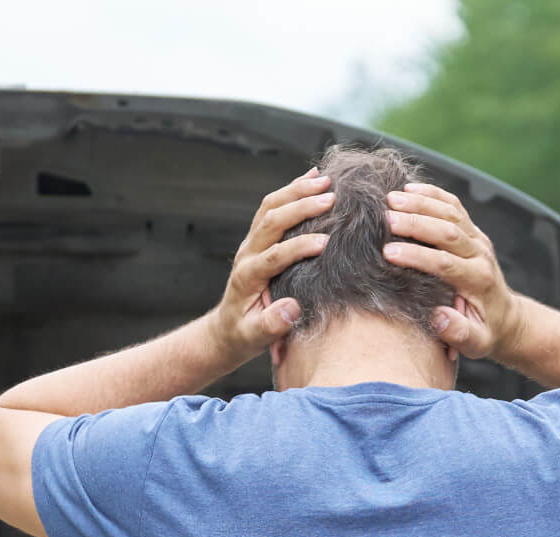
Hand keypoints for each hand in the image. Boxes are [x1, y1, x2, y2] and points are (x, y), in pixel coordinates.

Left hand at [211, 169, 334, 362]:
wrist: (226, 329)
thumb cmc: (244, 335)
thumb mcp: (255, 337)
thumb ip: (272, 325)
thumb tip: (291, 308)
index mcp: (248, 277)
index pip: (274, 255)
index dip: (299, 247)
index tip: (326, 242)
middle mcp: (247, 254)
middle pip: (271, 220)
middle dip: (301, 206)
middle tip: (332, 198)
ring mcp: (251, 243)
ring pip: (270, 206)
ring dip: (297, 190)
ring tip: (326, 180)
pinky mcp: (258, 238)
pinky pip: (272, 206)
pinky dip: (292, 190)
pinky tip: (313, 177)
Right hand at [382, 182, 522, 360]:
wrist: (505, 317)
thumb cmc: (485, 331)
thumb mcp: (476, 342)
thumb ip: (459, 333)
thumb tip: (438, 318)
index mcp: (478, 280)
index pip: (446, 263)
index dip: (417, 256)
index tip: (388, 254)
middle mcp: (480, 254)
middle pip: (448, 231)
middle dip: (416, 223)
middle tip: (385, 217)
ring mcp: (477, 239)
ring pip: (451, 212)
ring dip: (421, 203)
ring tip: (391, 198)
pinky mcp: (471, 231)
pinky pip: (454, 206)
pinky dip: (433, 194)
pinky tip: (409, 189)